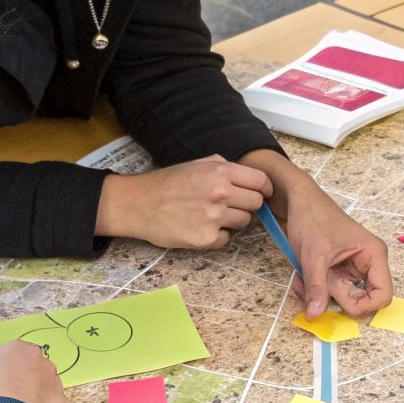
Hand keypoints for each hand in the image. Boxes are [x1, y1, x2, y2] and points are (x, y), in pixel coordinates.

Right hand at [0, 340, 65, 402]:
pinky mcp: (60, 400)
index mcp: (21, 348)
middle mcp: (42, 360)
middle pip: (31, 367)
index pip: (14, 354)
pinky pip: (51, 402)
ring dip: (34, 391)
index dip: (4, 368)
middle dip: (21, 378)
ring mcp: (54, 380)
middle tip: (6, 394)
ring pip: (43, 384)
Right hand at [95, 154, 273, 249]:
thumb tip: (249, 178)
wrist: (139, 204)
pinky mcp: (206, 238)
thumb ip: (225, 167)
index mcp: (220, 171)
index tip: (262, 193)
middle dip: (247, 204)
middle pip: (256, 203)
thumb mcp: (197, 164)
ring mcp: (214, 217)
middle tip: (231, 205)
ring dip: (234, 220)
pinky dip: (218, 235)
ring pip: (245, 222)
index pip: (261, 181)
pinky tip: (201, 227)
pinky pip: (227, 238)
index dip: (264, 188)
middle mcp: (220, 193)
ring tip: (212, 215)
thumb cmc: (167, 183)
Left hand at [282, 185, 393, 318]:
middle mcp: (367, 263)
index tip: (340, 306)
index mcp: (373, 254)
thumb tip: (315, 315)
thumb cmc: (313, 218)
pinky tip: (301, 276)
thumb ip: (316, 287)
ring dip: (321, 294)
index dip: (365, 306)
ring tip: (302, 279)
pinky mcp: (339, 269)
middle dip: (335, 299)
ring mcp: (352, 267)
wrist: (298, 201)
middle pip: (362, 299)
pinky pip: (331, 290)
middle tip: (313, 288)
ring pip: (342, 296)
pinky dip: (315, 289)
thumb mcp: (313, 255)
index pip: (383, 294)